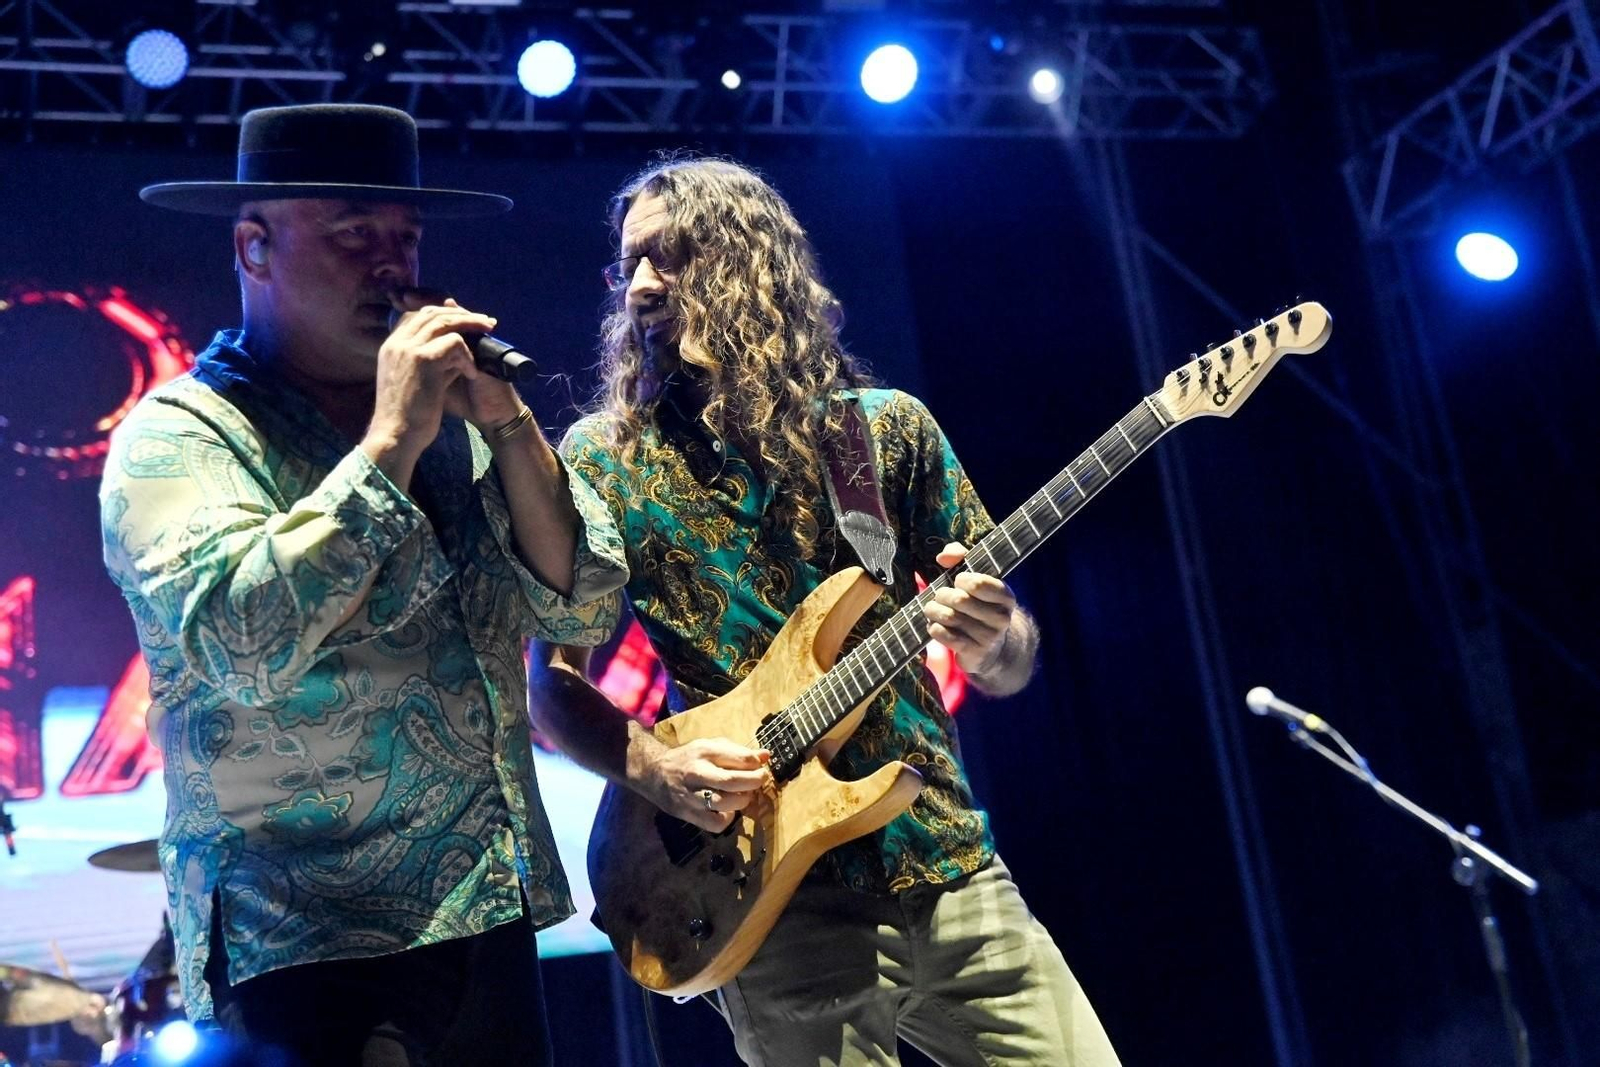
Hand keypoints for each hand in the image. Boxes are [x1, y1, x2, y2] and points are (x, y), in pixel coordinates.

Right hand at [366, 293, 497, 465]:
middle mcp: (397, 343)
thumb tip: (459, 350)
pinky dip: (468, 355)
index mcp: (391, 347)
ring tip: (489, 335)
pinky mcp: (424, 359)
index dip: (443, 314)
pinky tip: (471, 372)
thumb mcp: (418, 382)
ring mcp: (408, 349)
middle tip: (486, 322)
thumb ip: (433, 363)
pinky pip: (454, 343)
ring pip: (444, 322)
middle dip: (462, 314)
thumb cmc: (407, 417)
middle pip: (432, 313)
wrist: (396, 437)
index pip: (417, 315)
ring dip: (471, 326)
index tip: (465, 320)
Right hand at [644, 737, 771, 832]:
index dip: (756, 763)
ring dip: (743, 799)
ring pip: (726, 803)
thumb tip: (766, 756)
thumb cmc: (689, 758)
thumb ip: (738, 751)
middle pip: (732, 781)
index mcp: (703, 752)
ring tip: (744, 793)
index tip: (762, 765)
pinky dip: (727, 818)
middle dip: (754, 781)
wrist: (655, 773)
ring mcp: (692, 796)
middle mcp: (697, 773)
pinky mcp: (689, 814)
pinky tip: (727, 809)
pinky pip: (716, 823)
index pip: (738, 758)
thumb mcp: (710, 746)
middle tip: (760, 779)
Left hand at [923, 541, 1016, 675]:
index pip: (977, 583)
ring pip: (949, 617)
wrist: (990, 648)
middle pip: (959, 599)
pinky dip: (933, 627)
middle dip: (942, 595)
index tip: (958, 581)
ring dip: (933, 610)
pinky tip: (936, 625)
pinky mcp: (974, 652)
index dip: (961, 579)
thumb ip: (960, 556)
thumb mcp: (975, 578)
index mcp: (1006, 596)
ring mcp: (989, 637)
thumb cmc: (978, 605)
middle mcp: (1001, 617)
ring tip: (932, 609)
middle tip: (940, 596)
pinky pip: (943, 634)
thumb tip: (943, 558)